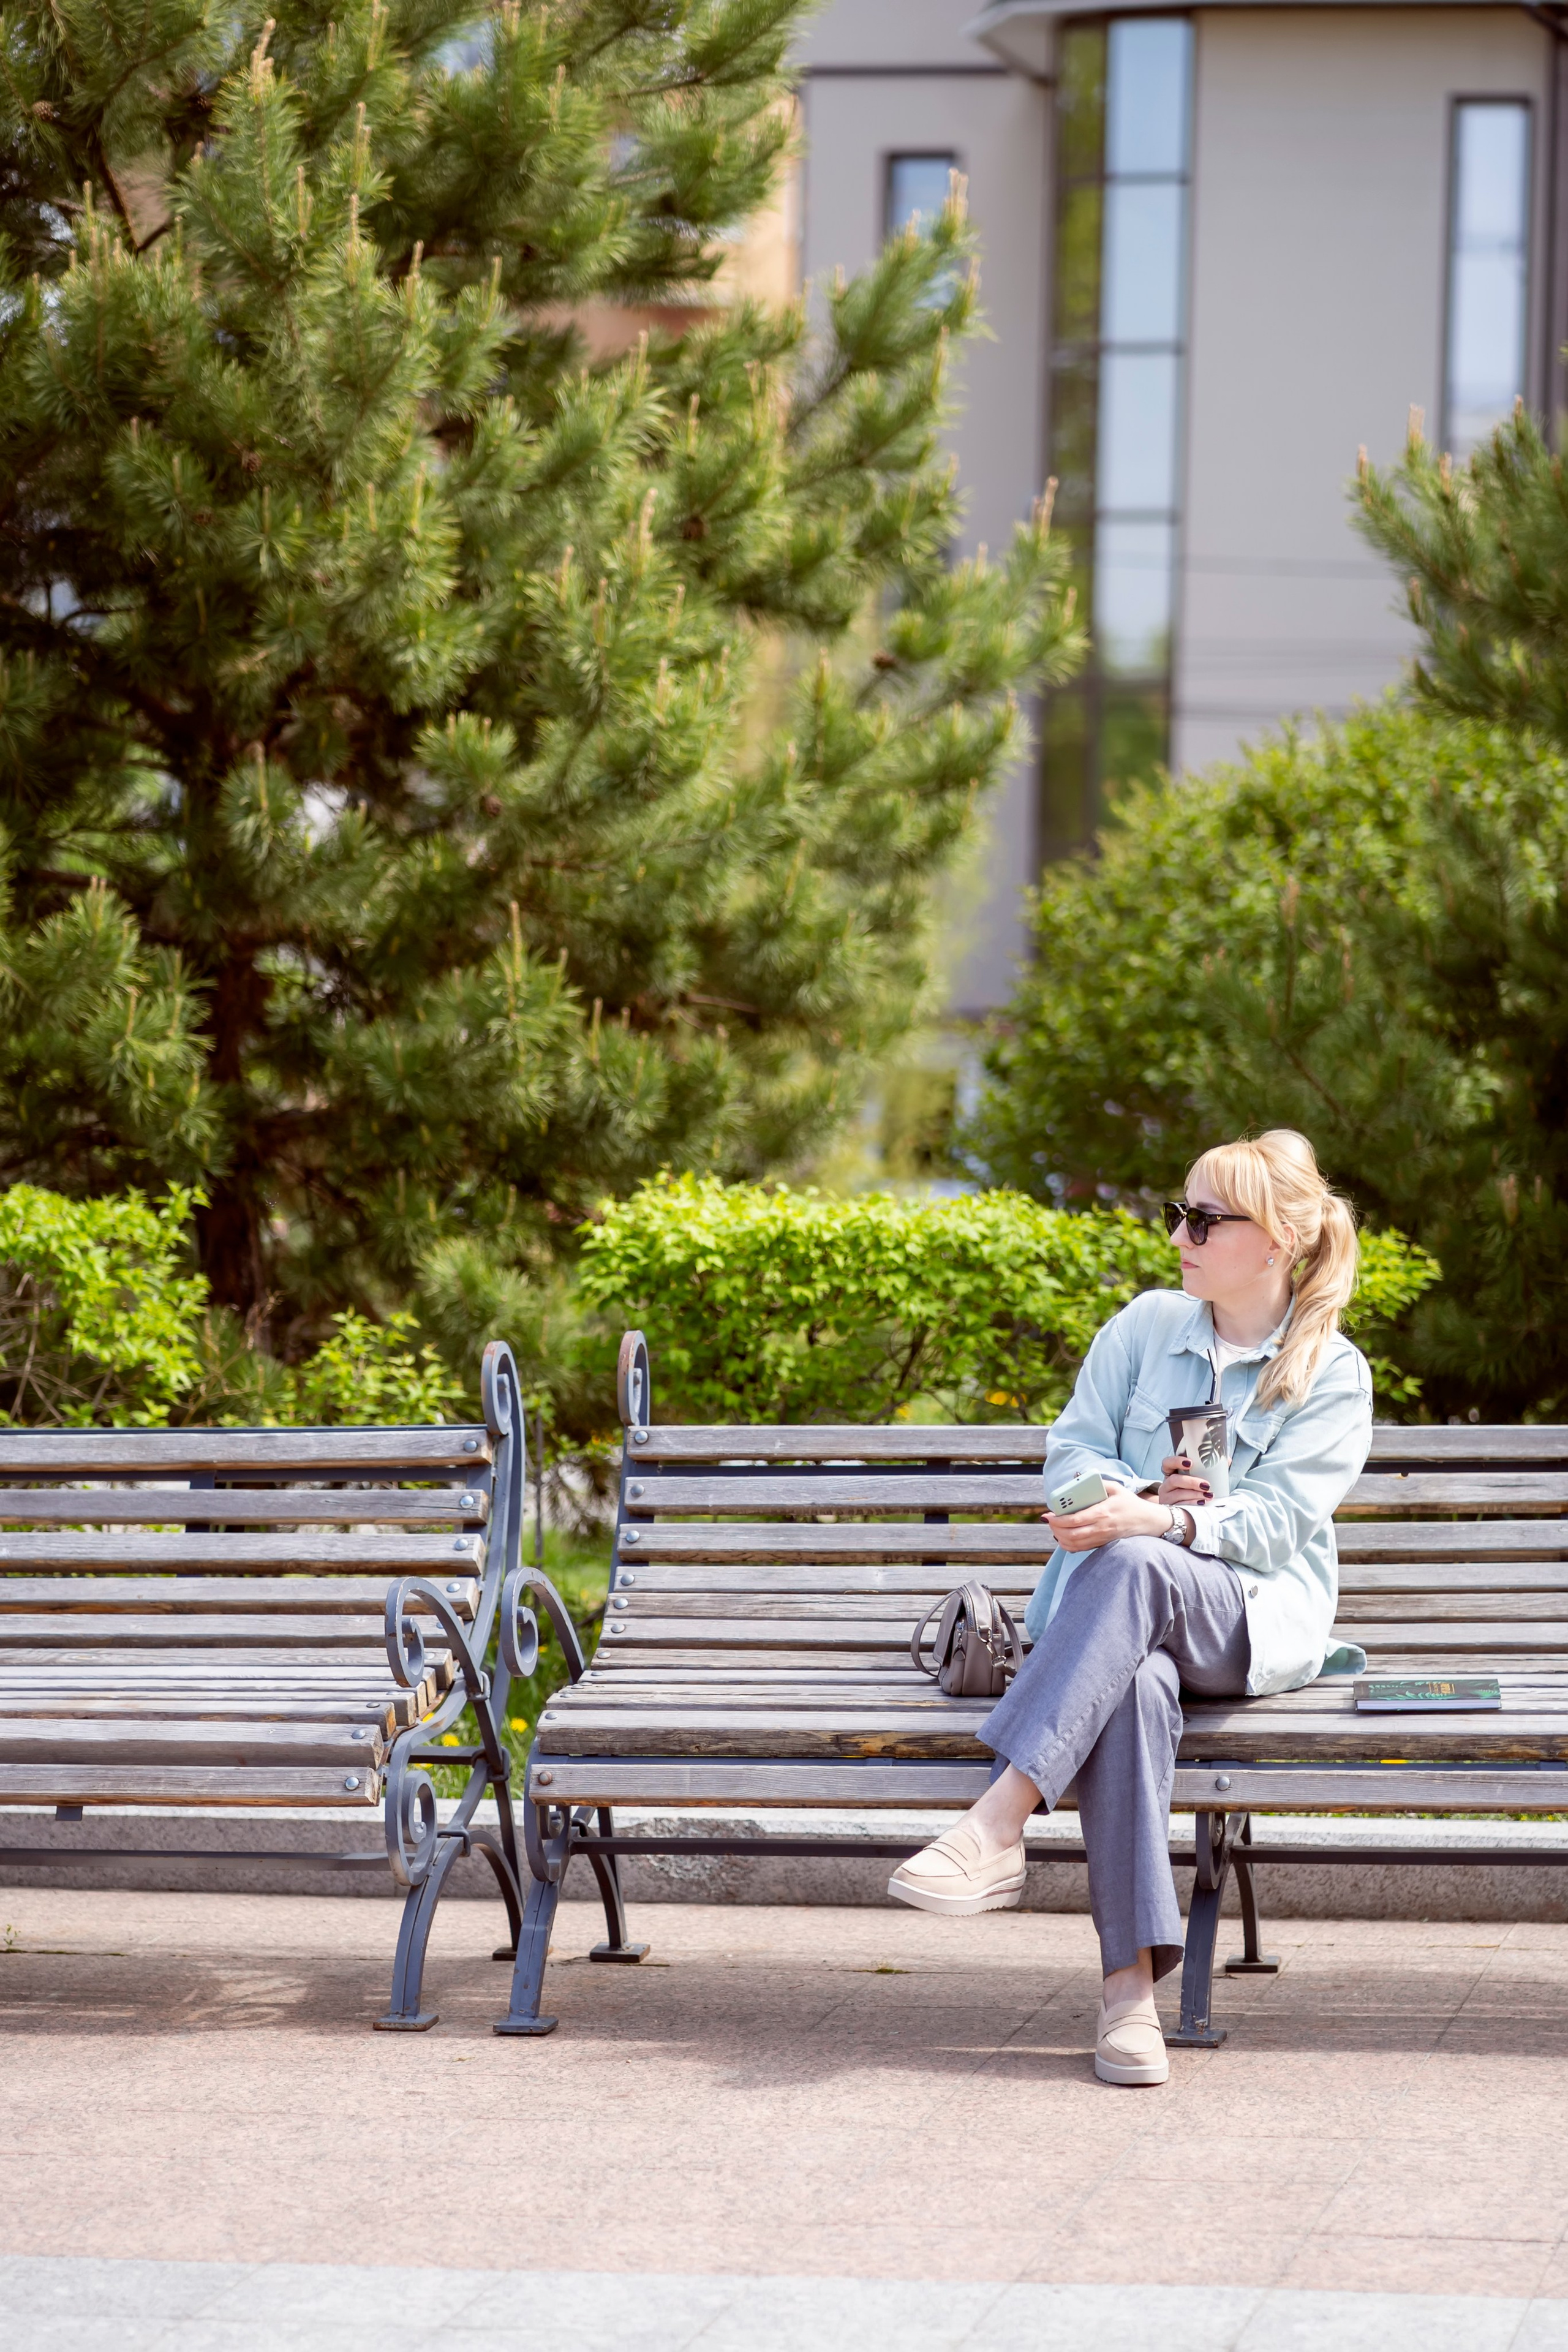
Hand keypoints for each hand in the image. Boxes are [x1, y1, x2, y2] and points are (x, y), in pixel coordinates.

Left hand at [1042, 1481, 1175, 1552]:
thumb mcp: (1116, 1488)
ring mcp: (1102, 1538)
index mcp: (1103, 1513)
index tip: (1048, 1515)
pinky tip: (1063, 1537)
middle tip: (1048, 1521)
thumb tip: (1078, 1479)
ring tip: (1054, 1528)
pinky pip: (1082, 1549)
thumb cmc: (1130, 1503)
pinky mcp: (1103, 1544)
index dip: (1058, 1519)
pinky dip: (1069, 1546)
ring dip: (1060, 1538)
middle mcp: (1102, 1528)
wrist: (1148, 1521)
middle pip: (1072, 1534)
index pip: (1075, 1520)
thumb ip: (1097, 1482)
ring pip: (1075, 1544)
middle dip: (1055, 1529)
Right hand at [1157, 1451, 1212, 1511]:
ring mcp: (1166, 1498)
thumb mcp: (1196, 1479)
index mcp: (1171, 1473)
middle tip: (1207, 1485)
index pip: (1167, 1463)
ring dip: (1195, 1494)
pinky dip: (1193, 1504)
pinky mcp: (1170, 1509)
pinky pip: (1180, 1506)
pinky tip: (1202, 1503)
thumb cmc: (1192, 1490)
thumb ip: (1209, 1469)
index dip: (1176, 1461)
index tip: (1190, 1463)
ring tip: (1209, 1495)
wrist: (1184, 1511)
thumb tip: (1226, 1460)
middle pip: (1174, 1480)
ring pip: (1178, 1494)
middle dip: (1191, 1482)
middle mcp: (1166, 1485)